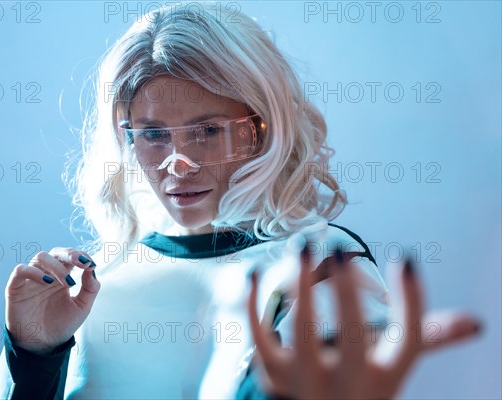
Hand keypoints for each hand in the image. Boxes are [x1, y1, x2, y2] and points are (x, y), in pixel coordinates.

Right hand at [5, 247, 99, 354]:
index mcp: (62, 276)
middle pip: (56, 252)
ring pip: (40, 257)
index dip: (81, 255)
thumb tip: (92, 267)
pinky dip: (33, 271)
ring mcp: (31, 279)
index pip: (70, 257)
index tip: (91, 264)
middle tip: (82, 263)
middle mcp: (47, 274)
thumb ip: (90, 288)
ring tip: (67, 282)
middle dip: (70, 254)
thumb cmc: (62, 325)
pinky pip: (20, 270)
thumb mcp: (82, 307)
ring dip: (56, 266)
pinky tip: (47, 282)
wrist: (44, 346)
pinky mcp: (15, 288)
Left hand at [247, 247, 480, 399]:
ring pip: (303, 334)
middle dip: (348, 293)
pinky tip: (255, 270)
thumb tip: (475, 323)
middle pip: (352, 339)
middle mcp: (348, 385)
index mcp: (384, 377)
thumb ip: (422, 335)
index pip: (407, 343)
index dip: (411, 302)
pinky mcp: (273, 375)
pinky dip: (255, 303)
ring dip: (302, 287)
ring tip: (304, 246)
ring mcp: (307, 382)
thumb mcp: (388, 360)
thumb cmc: (357, 375)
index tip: (404, 259)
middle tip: (340, 249)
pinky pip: (259, 337)